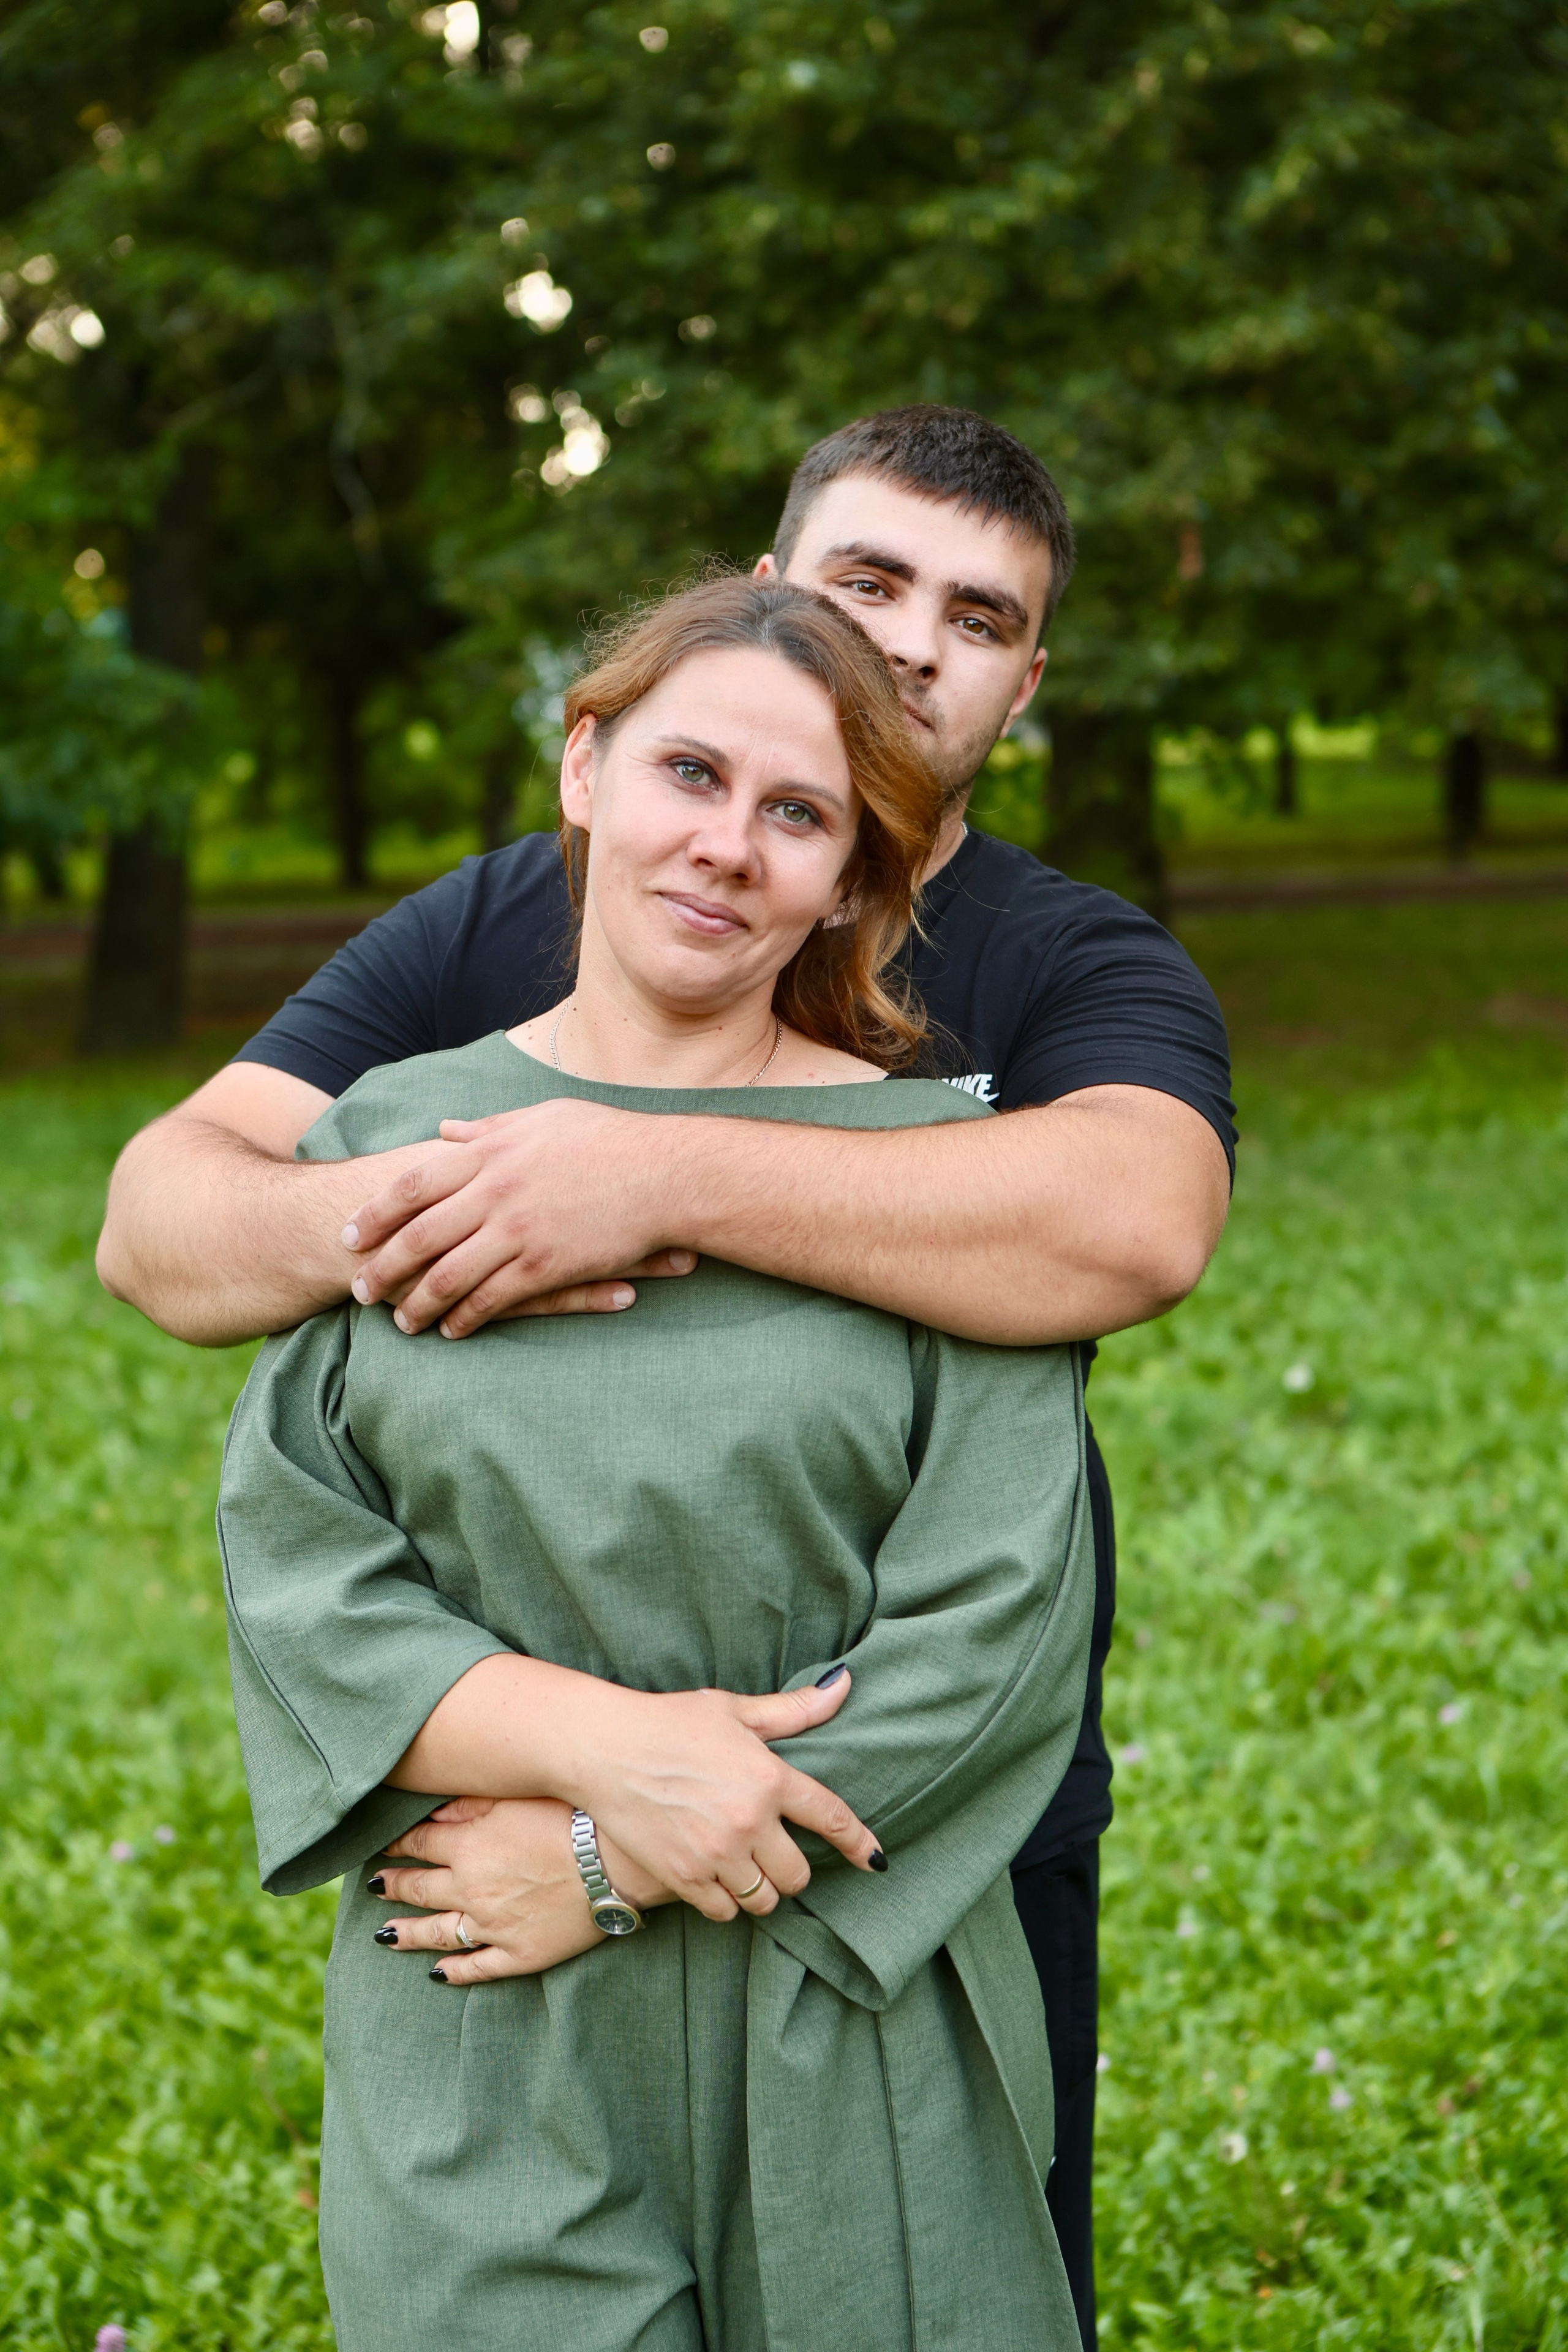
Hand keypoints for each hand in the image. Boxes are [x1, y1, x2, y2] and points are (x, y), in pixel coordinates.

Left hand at [340, 1098, 697, 1338]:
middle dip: (382, 1268)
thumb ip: (488, 1128)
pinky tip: (452, 1330)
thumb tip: (445, 1128)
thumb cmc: (607, 1139)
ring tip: (400, 1322)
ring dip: (417, 1304)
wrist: (663, 1173)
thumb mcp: (541, 1118)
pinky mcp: (545, 1266)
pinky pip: (491, 1299)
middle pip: (418, 1237)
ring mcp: (517, 1232)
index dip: (375, 1213)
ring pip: (447, 1276)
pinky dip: (465, 1318)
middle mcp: (493, 1193)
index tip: (350, 1234)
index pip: (413, 1185)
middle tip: (359, 1291)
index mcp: (489, 1153)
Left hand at [369, 1795, 667, 1983]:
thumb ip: (470, 1805)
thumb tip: (432, 1814)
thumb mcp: (514, 1797)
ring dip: (407, 1934)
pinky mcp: (519, 1955)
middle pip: (419, 1889)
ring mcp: (493, 1927)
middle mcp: (471, 1890)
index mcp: (468, 1848)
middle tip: (371, 1886)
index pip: (419, 1846)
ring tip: (383, 1934)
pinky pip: (477, 1967)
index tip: (381, 1846)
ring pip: (438, 1934)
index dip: (396, 1845)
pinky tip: (436, 1974)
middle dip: (392, 1886)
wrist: (614, 1861)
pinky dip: (453, 1973)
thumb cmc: (570, 1817)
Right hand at [572, 1669, 887, 1923]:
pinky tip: (716, 1879)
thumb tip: (844, 1684)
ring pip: (765, 1899)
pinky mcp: (683, 1878)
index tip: (874, 1860)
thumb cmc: (669, 1722)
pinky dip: (727, 1903)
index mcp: (768, 1777)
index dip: (858, 1842)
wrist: (602, 1749)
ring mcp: (716, 1854)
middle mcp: (749, 1821)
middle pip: (798, 1873)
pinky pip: (725, 1912)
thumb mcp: (733, 1709)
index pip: (830, 1817)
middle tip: (774, 1851)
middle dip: (792, 1866)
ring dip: (762, 1888)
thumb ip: (793, 1710)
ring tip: (746, 1868)